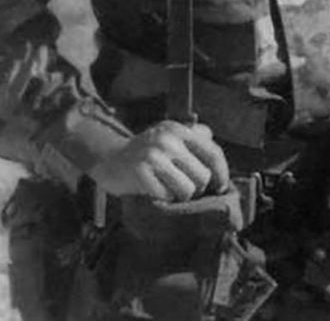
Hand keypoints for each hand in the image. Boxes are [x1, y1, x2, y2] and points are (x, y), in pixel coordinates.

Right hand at [88, 120, 229, 201]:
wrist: (107, 159)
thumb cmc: (146, 154)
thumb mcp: (170, 138)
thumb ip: (196, 142)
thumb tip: (220, 167)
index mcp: (179, 130)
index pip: (213, 153)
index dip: (222, 174)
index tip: (220, 187)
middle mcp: (168, 139)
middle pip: (203, 176)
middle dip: (197, 188)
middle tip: (183, 188)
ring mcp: (153, 155)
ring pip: (188, 189)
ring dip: (180, 196)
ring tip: (168, 189)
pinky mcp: (140, 172)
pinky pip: (167, 196)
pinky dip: (163, 199)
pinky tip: (153, 191)